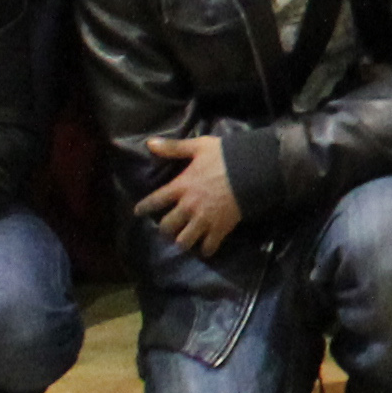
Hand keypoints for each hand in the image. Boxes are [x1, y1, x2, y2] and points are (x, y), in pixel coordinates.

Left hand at [132, 131, 241, 256]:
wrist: (253, 170)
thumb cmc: (226, 157)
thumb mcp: (199, 147)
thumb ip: (174, 148)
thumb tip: (149, 143)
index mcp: (182, 186)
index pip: (155, 200)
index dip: (144, 207)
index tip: (138, 212)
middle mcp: (189, 206)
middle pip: (167, 226)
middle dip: (165, 229)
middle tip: (168, 228)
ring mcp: (204, 219)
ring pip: (184, 241)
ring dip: (183, 241)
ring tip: (185, 240)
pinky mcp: (220, 228)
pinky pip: (209, 246)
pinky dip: (206, 249)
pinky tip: (206, 248)